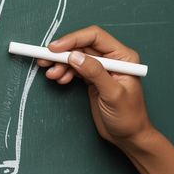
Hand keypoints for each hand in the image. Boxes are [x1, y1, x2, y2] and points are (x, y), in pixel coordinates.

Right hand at [39, 25, 153, 148]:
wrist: (129, 137)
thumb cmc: (129, 117)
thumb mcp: (113, 94)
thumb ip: (95, 73)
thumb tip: (75, 56)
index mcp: (123, 56)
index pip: (95, 37)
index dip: (73, 39)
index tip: (54, 49)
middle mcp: (113, 58)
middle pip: (83, 45)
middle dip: (62, 52)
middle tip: (45, 60)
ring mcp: (101, 68)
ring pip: (76, 57)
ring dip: (61, 63)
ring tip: (52, 75)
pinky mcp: (93, 79)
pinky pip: (75, 68)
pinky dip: (65, 71)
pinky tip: (59, 79)